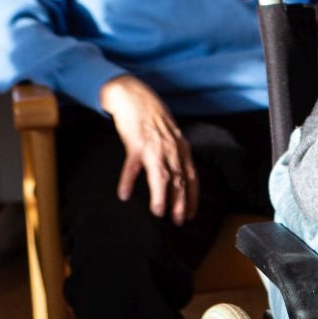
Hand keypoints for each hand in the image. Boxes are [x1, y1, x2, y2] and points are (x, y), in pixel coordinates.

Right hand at [98, 75, 198, 223]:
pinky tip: (125, 194)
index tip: (191, 214)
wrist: (134, 98)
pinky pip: (132, 166)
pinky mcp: (136, 143)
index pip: (192, 176)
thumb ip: (175, 154)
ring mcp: (154, 146)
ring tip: (159, 212)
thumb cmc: (153, 119)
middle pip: (179, 179)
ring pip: (161, 174)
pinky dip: (129, 181)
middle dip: (181, 202)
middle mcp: (171, 148)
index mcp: (181, 148)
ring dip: (161, 195)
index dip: (192, 196)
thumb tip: (177, 177)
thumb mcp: (171, 136)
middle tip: (179, 221)